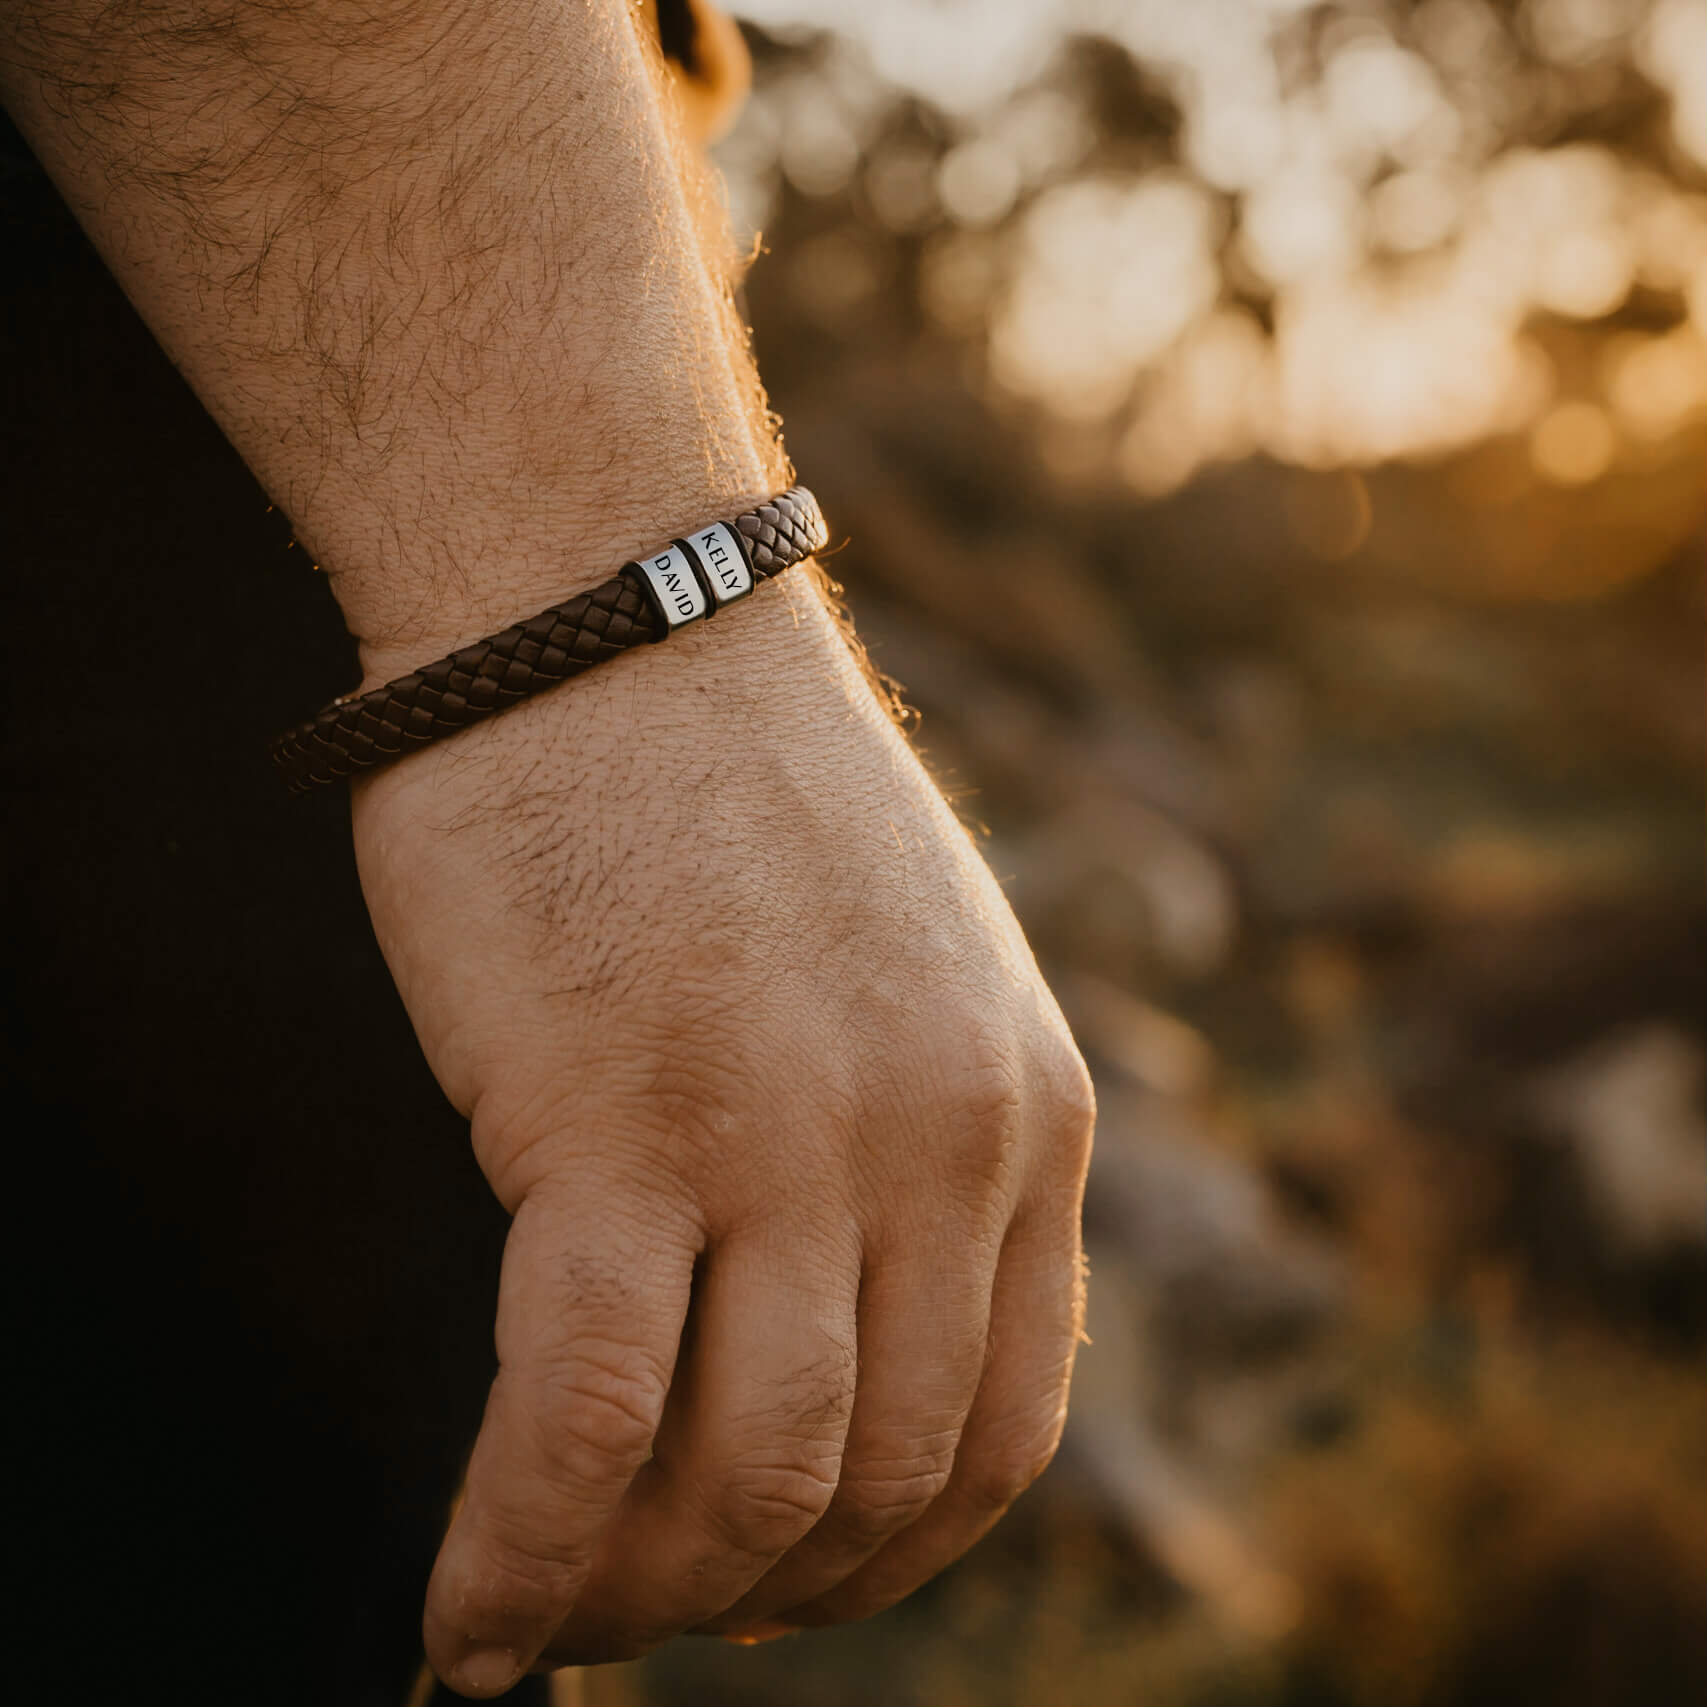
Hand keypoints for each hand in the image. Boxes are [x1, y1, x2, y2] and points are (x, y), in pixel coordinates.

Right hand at [351, 574, 1094, 1693]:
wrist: (616, 618)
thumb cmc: (737, 796)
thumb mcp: (916, 968)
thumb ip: (925, 1141)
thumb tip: (859, 1321)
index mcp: (1026, 1113)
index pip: (1004, 1429)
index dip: (900, 1555)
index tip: (802, 1589)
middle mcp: (939, 1143)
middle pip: (876, 1480)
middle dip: (764, 1592)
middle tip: (660, 1610)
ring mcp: (787, 1138)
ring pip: (746, 1480)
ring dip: (647, 1595)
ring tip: (563, 1622)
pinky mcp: (615, 1125)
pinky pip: (584, 1423)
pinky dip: (521, 1556)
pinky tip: (468, 1613)